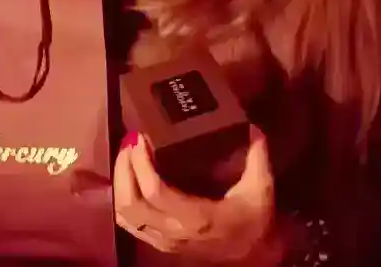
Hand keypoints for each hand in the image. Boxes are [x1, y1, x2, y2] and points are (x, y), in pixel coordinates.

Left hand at [114, 128, 275, 261]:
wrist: (253, 257)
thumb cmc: (254, 220)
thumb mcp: (261, 188)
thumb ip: (257, 156)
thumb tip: (252, 125)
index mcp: (197, 216)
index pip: (155, 192)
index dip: (142, 164)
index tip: (141, 138)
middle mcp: (174, 231)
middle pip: (131, 203)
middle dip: (124, 169)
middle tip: (130, 142)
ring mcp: (164, 240)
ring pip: (125, 215)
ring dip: (120, 183)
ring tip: (126, 155)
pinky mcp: (159, 243)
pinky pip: (128, 224)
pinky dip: (121, 198)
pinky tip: (127, 177)